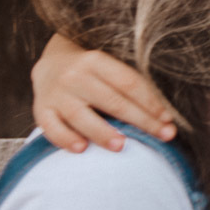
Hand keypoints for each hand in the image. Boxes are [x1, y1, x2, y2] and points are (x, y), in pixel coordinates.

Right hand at [31, 33, 174, 151]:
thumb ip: (128, 86)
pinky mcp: (40, 109)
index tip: (168, 119)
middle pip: (112, 101)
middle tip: (163, 135)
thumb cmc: (91, 71)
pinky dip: (66, 139)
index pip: (129, 83)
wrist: (50, 63)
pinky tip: (81, 149)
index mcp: (96, 60)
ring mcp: (56, 93)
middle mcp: (75, 75)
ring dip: (102, 133)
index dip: (151, 102)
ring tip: (121, 146)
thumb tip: (162, 115)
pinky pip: (52, 128)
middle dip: (141, 121)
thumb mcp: (108, 67)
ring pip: (81, 116)